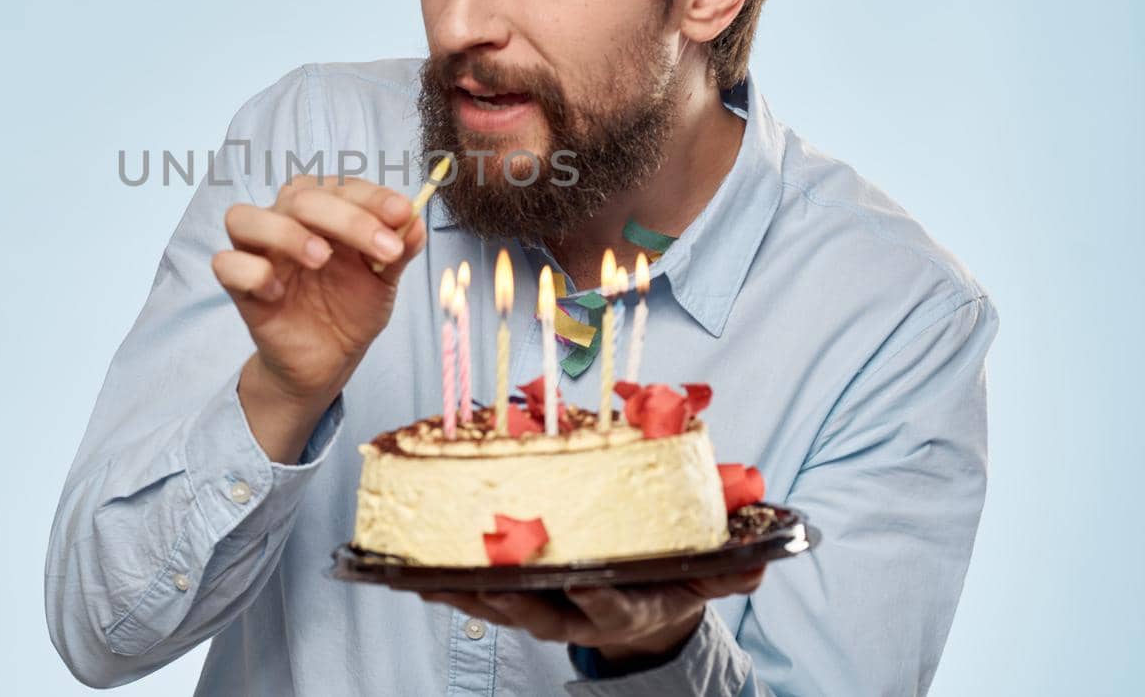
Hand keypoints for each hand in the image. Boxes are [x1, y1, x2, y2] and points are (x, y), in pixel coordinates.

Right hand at [212, 175, 426, 458]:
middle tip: (384, 249)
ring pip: (245, 217)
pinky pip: (227, 264)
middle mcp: (286, 221)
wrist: (329, 360)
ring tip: (322, 259)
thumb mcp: (384, 280)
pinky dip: (253, 272)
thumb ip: (399, 250)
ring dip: (286, 233)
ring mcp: (259, 252)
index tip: (403, 213)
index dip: (373, 196)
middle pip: (298, 196)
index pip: (342, 186)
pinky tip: (280, 293)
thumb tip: (415, 221)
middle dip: (347, 218)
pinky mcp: (239, 287)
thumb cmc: (351, 308)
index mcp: (323, 211)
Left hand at [419, 568, 762, 666]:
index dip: (598, 596)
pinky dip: (447, 584)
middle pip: (542, 612)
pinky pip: (475, 594)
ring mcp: (542, 610)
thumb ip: (726, 569)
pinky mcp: (515, 600)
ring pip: (499, 607)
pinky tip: (414, 573)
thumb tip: (760, 560)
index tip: (586, 579)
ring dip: (467, 593)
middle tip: (493, 583)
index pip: (611, 603)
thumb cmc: (666, 577)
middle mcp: (577, 614)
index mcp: (623, 604)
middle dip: (516, 600)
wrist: (639, 608)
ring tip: (433, 577)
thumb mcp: (701, 575)